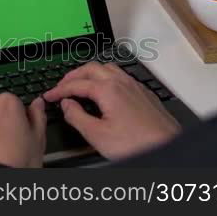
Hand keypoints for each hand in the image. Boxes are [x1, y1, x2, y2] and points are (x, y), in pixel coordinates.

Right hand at [44, 62, 180, 160]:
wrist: (167, 148)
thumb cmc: (137, 144)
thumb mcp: (97, 135)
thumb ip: (77, 117)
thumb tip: (66, 105)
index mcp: (108, 90)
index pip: (76, 84)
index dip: (59, 90)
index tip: (50, 96)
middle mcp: (122, 82)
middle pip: (91, 68)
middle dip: (73, 76)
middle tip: (61, 86)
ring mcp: (135, 86)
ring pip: (107, 68)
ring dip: (90, 73)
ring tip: (80, 83)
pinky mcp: (143, 93)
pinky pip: (120, 75)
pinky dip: (105, 77)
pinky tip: (105, 90)